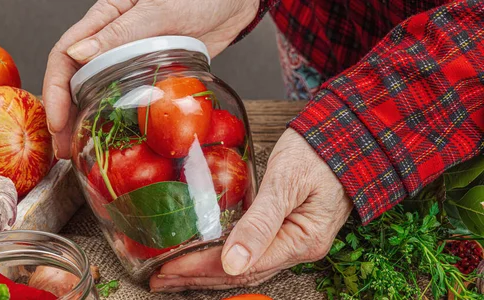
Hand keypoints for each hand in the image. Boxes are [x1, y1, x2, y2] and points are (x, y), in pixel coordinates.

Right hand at [43, 0, 259, 157]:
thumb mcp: (158, 8)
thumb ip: (120, 31)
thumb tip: (78, 54)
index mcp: (105, 17)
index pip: (66, 55)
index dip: (56, 90)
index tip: (57, 121)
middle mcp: (113, 40)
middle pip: (78, 80)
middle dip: (67, 114)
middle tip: (66, 148)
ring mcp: (133, 58)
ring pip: (100, 92)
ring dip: (89, 120)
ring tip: (84, 149)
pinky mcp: (153, 72)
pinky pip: (129, 96)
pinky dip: (118, 116)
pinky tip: (115, 137)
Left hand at [149, 128, 353, 291]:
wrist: (345, 136)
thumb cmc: (318, 152)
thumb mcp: (286, 182)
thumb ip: (260, 223)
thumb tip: (231, 263)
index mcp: (301, 241)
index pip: (242, 266)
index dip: (201, 268)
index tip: (168, 268)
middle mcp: (298, 248)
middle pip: (241, 274)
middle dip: (197, 278)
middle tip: (160, 279)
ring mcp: (294, 241)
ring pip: (245, 267)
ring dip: (207, 272)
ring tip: (174, 275)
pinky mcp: (287, 230)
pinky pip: (252, 253)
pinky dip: (223, 258)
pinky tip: (204, 258)